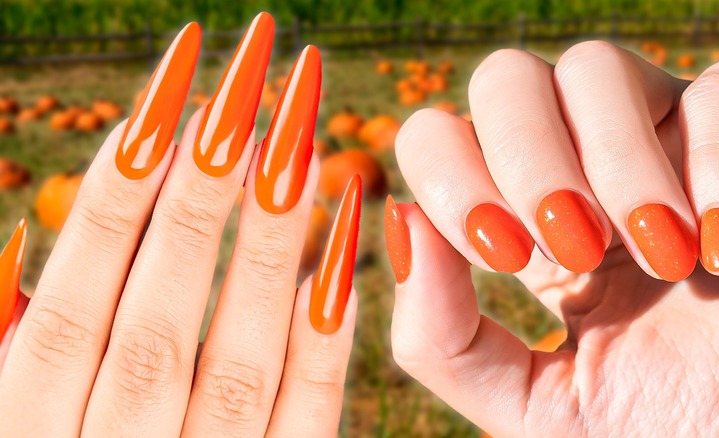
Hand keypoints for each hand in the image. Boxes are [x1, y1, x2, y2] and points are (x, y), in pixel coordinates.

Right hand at [0, 14, 360, 436]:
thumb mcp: (11, 404)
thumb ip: (17, 341)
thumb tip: (31, 235)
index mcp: (24, 427)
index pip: (75, 290)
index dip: (124, 184)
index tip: (176, 88)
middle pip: (162, 309)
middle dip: (210, 186)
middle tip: (256, 79)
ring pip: (241, 355)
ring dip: (273, 242)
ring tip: (305, 137)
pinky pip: (307, 416)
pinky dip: (326, 336)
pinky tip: (346, 250)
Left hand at [387, 42, 718, 435]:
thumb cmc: (668, 430)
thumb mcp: (531, 403)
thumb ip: (445, 335)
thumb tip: (396, 219)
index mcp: (524, 227)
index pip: (443, 137)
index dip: (450, 172)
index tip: (502, 252)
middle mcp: (586, 171)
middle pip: (506, 79)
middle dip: (524, 155)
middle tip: (572, 247)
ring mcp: (668, 144)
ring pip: (597, 67)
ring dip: (614, 161)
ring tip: (660, 258)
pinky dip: (717, 160)